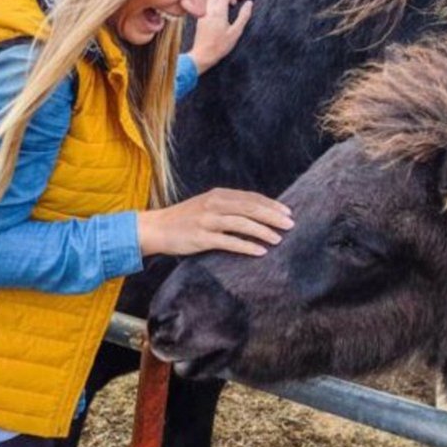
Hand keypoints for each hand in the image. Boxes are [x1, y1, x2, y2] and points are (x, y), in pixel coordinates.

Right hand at [137, 188, 292, 256]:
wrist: (156, 228)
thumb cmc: (184, 219)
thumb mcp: (206, 205)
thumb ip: (227, 206)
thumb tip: (256, 212)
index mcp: (217, 195)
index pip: (251, 197)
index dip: (271, 204)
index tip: (287, 212)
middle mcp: (214, 205)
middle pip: (250, 208)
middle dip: (273, 216)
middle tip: (290, 224)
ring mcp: (207, 220)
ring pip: (242, 223)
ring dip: (263, 231)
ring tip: (279, 239)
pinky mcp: (201, 238)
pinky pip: (229, 241)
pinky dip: (247, 246)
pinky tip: (260, 251)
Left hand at [187, 0, 251, 74]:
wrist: (202, 55)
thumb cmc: (220, 46)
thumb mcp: (236, 32)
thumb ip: (243, 16)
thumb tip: (249, 3)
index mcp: (218, 11)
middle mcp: (209, 9)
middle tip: (236, 1)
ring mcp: (203, 13)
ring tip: (231, 7)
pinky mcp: (201, 18)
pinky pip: (208, 3)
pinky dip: (217, 2)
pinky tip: (223, 14)